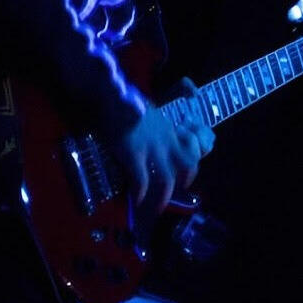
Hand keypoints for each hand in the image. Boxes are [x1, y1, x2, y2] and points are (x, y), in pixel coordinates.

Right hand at [114, 77, 214, 218]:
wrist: (110, 94)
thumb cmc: (125, 102)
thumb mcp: (146, 113)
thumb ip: (152, 128)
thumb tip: (148, 138)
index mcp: (169, 130)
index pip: (192, 149)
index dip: (191, 166)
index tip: (186, 178)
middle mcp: (166, 140)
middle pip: (188, 165)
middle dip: (183, 183)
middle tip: (175, 194)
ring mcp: (151, 148)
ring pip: (167, 178)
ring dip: (163, 196)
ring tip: (155, 208)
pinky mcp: (134, 153)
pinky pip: (142, 179)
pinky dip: (140, 193)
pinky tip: (136, 200)